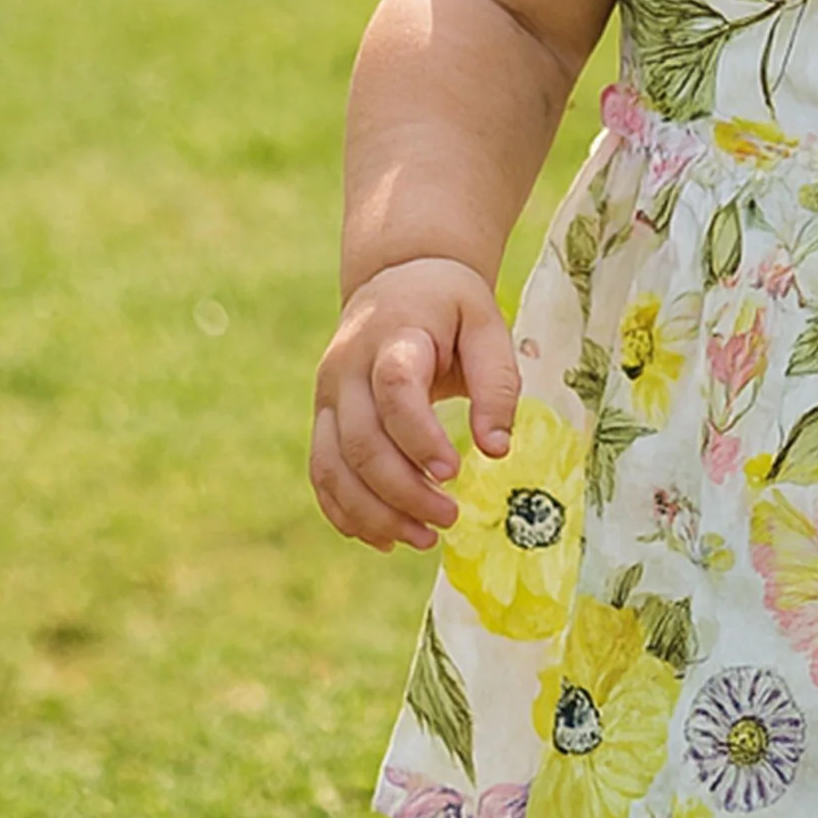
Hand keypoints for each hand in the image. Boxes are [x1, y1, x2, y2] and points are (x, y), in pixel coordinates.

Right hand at [309, 257, 521, 552]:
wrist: (398, 278)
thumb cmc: (451, 306)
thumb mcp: (487, 325)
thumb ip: (497, 383)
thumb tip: (496, 450)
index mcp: (394, 336)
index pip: (395, 389)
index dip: (420, 437)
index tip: (456, 471)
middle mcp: (347, 368)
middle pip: (360, 441)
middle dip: (403, 490)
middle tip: (450, 518)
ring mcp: (327, 396)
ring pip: (332, 466)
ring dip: (374, 513)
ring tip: (424, 539)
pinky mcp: (323, 419)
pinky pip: (321, 473)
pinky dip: (346, 512)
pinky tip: (384, 537)